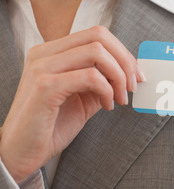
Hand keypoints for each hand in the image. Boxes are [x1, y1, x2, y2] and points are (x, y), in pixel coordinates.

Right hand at [0, 26, 144, 183]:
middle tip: (133, 86)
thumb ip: (102, 82)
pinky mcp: (45, 86)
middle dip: (125, 61)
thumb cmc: (51, 127)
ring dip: (118, 76)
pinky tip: (106, 106)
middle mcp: (45, 53)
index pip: (96, 35)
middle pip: (99, 36)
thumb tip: (130, 73)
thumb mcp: (83, 98)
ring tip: (120, 99)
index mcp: (53, 52)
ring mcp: (43, 67)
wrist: (21, 153)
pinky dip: (107, 91)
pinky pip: (91, 77)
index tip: (137, 75)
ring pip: (97, 52)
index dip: (123, 53)